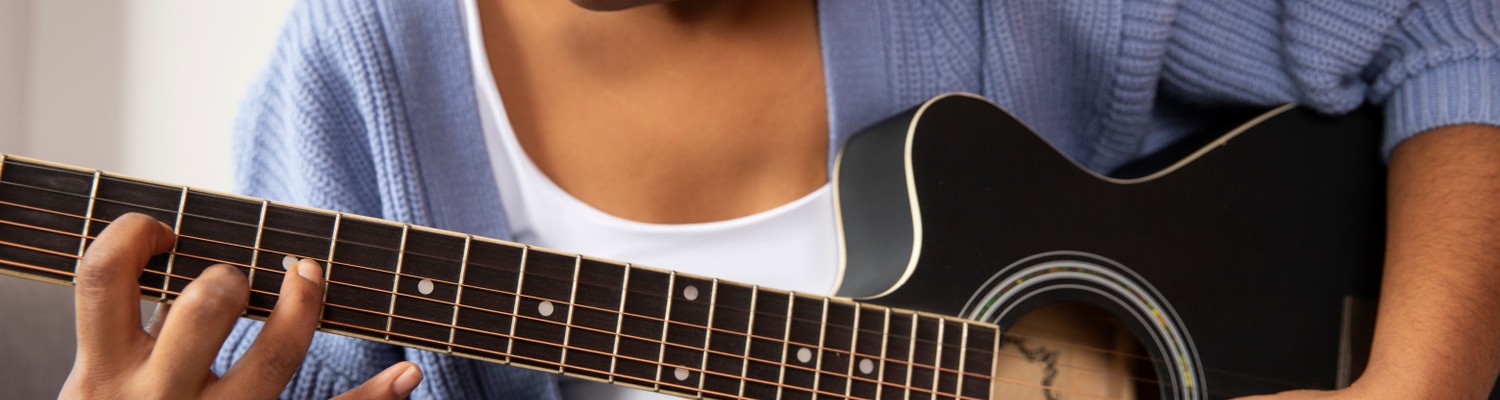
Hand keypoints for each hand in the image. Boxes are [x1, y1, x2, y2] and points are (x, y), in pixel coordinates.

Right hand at [59, 213, 423, 398]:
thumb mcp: (103, 386)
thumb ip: (131, 331)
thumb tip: (167, 252)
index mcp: (102, 374)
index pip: (104, 275)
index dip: (135, 234)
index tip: (164, 233)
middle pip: (202, 307)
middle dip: (228, 277)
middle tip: (237, 280)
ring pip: (273, 356)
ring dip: (302, 308)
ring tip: (308, 280)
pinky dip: (374, 398)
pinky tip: (406, 374)